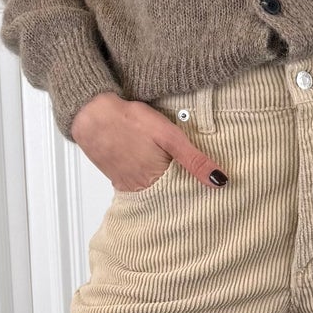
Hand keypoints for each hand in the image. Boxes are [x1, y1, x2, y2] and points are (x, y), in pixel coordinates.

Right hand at [70, 92, 227, 190]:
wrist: (92, 115)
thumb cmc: (129, 121)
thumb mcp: (170, 136)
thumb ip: (194, 160)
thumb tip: (220, 181)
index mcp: (158, 182)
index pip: (185, 196)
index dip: (198, 193)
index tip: (211, 194)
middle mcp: (142, 189)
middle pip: (169, 197)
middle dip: (183, 193)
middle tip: (196, 187)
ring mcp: (128, 185)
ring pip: (154, 193)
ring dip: (165, 188)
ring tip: (178, 179)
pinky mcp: (118, 179)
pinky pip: (138, 186)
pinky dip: (149, 182)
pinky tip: (154, 172)